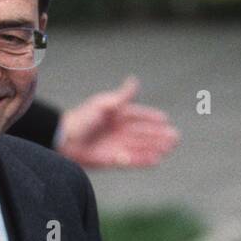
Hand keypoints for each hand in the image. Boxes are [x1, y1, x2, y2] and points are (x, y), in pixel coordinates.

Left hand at [57, 76, 178, 168]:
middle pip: (143, 133)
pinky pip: (132, 160)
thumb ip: (121, 96)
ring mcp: (117, 145)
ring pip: (141, 147)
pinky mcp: (113, 159)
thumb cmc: (81, 119)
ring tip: (170, 148)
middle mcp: (119, 131)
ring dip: (156, 147)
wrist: (64, 140)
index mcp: (117, 116)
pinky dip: (144, 160)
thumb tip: (134, 80)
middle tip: (175, 137)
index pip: (139, 116)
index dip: (152, 118)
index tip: (165, 120)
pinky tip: (157, 160)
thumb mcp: (103, 104)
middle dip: (159, 135)